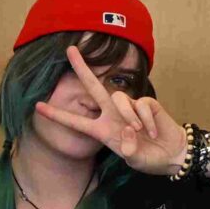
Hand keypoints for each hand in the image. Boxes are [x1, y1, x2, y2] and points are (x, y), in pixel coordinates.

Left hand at [33, 46, 187, 175]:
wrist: (172, 154)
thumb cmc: (149, 157)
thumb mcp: (134, 159)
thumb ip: (129, 149)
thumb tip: (128, 130)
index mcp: (102, 130)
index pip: (75, 122)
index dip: (57, 115)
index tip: (37, 106)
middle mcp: (112, 115)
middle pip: (93, 88)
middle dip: (82, 68)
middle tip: (69, 49)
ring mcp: (129, 108)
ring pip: (118, 98)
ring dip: (128, 115)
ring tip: (140, 132)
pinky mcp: (147, 103)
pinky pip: (141, 105)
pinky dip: (147, 119)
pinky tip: (153, 131)